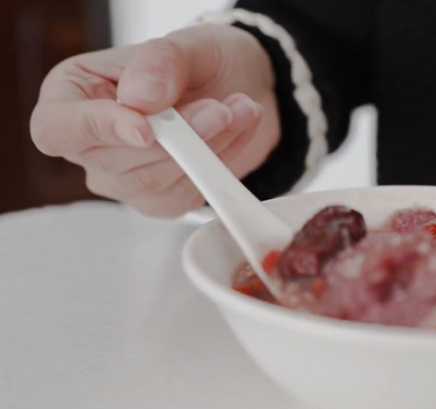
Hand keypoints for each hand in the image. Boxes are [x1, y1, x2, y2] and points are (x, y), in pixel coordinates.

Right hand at [30, 24, 279, 216]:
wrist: (242, 86)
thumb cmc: (202, 62)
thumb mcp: (187, 44)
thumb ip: (161, 63)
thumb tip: (138, 100)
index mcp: (73, 95)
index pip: (56, 129)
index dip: (95, 131)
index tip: (144, 128)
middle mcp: (90, 145)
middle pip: (114, 162)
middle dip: (177, 136)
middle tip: (222, 108)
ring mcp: (124, 180)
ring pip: (156, 181)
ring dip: (207, 147)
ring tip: (241, 109)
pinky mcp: (163, 200)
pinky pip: (188, 193)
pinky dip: (222, 162)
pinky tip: (240, 128)